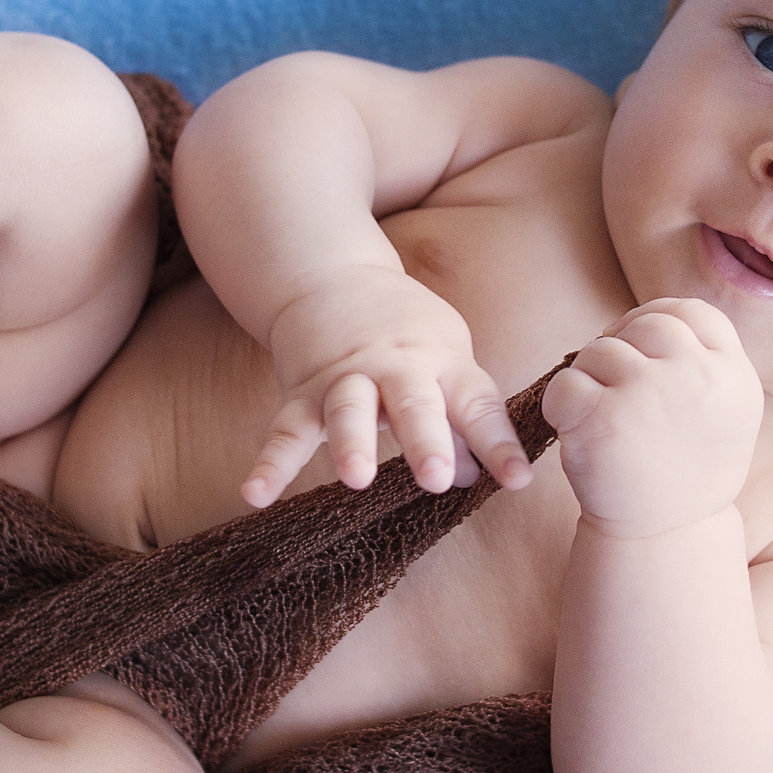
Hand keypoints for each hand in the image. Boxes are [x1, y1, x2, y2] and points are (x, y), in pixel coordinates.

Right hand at [243, 265, 535, 506]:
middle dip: (425, 441)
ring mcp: (345, 380)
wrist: (333, 277)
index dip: (497, 443)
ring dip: (352, 443)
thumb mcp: (448, 358)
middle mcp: (395, 370)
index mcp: (442, 364)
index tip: (517, 479)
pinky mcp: (301, 391)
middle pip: (413, 404)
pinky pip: (284, 430)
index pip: (477, 406)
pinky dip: (269, 463)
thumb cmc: (405, 330)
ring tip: (355, 478)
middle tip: (437, 477)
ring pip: (348, 411)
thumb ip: (461, 416)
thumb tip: (479, 476)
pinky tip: (255, 494)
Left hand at [542, 298, 761, 539]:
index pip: (693, 313)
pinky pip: (564, 383)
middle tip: (613, 384)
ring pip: (599, 351)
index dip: (659, 319)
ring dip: (589, 377)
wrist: (665, 536)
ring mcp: (649, 395)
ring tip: (602, 417)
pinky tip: (577, 431)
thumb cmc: (687, 469)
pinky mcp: (602, 419)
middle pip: (645, 324)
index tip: (641, 345)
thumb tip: (655, 315)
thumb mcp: (724, 412)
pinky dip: (561, 404)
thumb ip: (706, 361)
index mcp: (734, 376)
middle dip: (621, 346)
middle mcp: (697, 379)